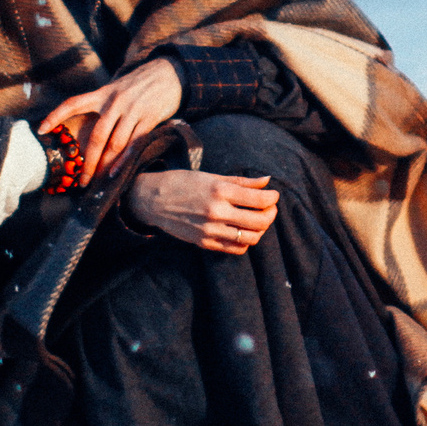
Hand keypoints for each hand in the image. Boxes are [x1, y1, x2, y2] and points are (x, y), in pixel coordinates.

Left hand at [40, 58, 182, 180]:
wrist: (168, 73)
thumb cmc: (138, 85)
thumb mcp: (116, 88)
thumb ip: (101, 104)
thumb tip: (85, 127)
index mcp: (103, 93)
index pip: (73, 103)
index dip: (55, 115)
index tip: (41, 129)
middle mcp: (115, 102)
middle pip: (97, 136)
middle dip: (88, 161)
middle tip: (81, 180)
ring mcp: (133, 111)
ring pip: (115, 144)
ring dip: (105, 165)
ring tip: (97, 181)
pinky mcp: (149, 119)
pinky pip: (134, 144)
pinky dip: (124, 161)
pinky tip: (115, 173)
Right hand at [125, 170, 278, 253]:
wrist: (153, 200)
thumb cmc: (183, 183)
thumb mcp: (212, 177)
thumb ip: (242, 181)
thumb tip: (267, 180)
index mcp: (220, 191)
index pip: (259, 199)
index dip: (272, 198)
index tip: (273, 195)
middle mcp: (216, 212)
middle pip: (259, 221)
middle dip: (271, 215)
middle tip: (270, 208)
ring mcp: (210, 230)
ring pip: (251, 238)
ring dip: (261, 230)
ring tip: (259, 220)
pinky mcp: (204, 243)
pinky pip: (235, 248)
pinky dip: (246, 242)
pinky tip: (244, 231)